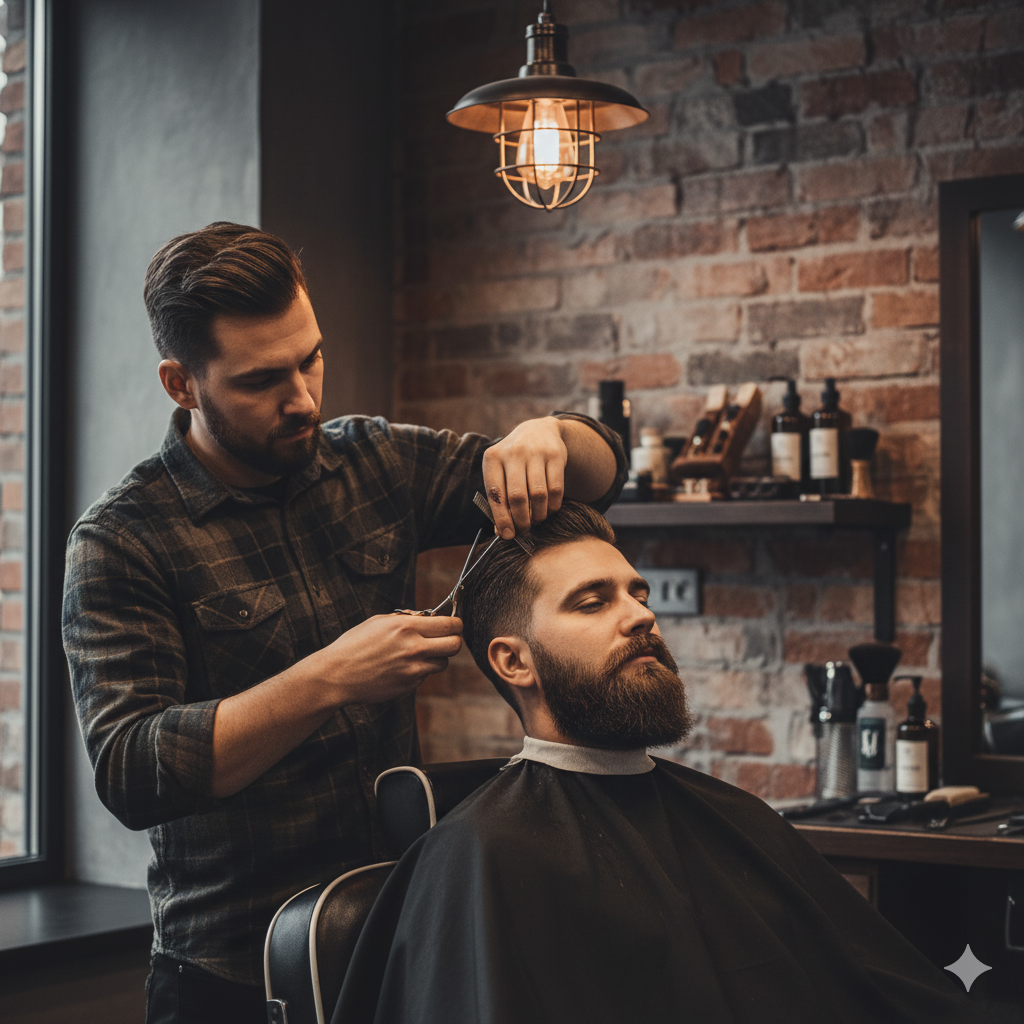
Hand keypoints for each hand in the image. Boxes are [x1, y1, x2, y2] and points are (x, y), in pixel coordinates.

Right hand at [320, 613, 462, 704]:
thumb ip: (407, 618)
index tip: (454, 625)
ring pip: (443, 663)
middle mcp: (414, 648)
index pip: (450, 624)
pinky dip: (419, 671)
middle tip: (445, 640)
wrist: (337, 675)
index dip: (456, 624)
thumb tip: (428, 617)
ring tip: (417, 654)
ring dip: (436, 658)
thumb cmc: (355, 644)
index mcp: (407, 626)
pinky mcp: (409, 685)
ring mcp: (413, 669)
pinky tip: (399, 668)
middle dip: (453, 641)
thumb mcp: (379, 621)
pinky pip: (425, 676)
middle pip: (455, 645)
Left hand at [482, 417, 566, 538]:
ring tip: (536, 520)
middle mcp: (513, 452)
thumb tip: (502, 532)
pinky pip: (556, 489)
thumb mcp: (500, 472)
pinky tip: (549, 509)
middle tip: (525, 530)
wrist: (538, 431)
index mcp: (493, 458)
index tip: (508, 535)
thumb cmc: (514, 461)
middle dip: (522, 520)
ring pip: (538, 494)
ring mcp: (535, 452)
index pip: (495, 494)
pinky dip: (553, 506)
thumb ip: (499, 500)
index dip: (501, 519)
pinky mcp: (556, 455)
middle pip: (517, 497)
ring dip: (538, 515)